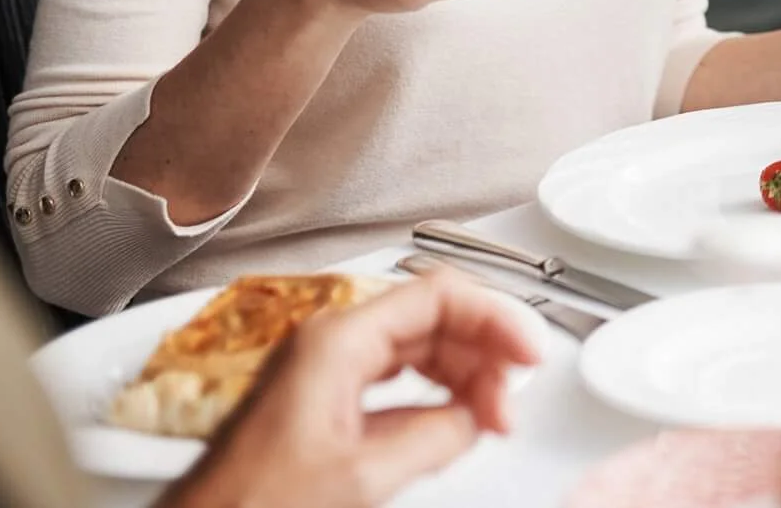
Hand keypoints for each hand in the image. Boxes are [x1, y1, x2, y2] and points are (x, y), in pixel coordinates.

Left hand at [161, 274, 541, 507]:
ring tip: (489, 417)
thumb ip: (434, 438)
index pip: (439, 294)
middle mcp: (328, 345)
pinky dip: (433, 399)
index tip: (529, 352)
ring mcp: (322, 373)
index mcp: (336, 341)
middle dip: (483, 354)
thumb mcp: (362, 478)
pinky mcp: (319, 405)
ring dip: (463, 378)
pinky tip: (450, 426)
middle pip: (431, 319)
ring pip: (416, 350)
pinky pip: (394, 383)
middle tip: (511, 400)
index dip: (496, 317)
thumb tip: (477, 417)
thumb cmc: (250, 506)